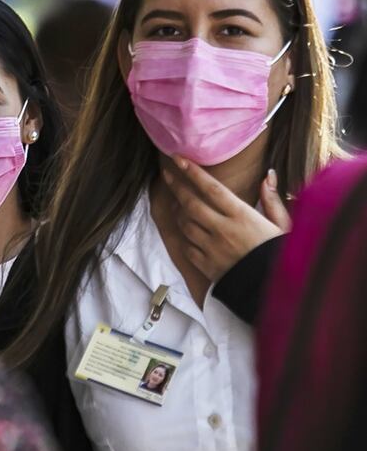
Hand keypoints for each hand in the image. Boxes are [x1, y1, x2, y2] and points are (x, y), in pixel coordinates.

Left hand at [162, 155, 290, 281]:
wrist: (277, 291)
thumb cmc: (282, 254)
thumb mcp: (284, 225)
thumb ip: (272, 200)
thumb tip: (268, 175)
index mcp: (243, 216)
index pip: (212, 189)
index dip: (193, 173)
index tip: (178, 159)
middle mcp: (223, 230)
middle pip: (191, 204)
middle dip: (176, 187)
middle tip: (167, 175)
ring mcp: (212, 249)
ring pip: (185, 224)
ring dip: (178, 211)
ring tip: (177, 202)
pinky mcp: (206, 266)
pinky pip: (187, 247)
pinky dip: (183, 236)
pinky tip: (184, 229)